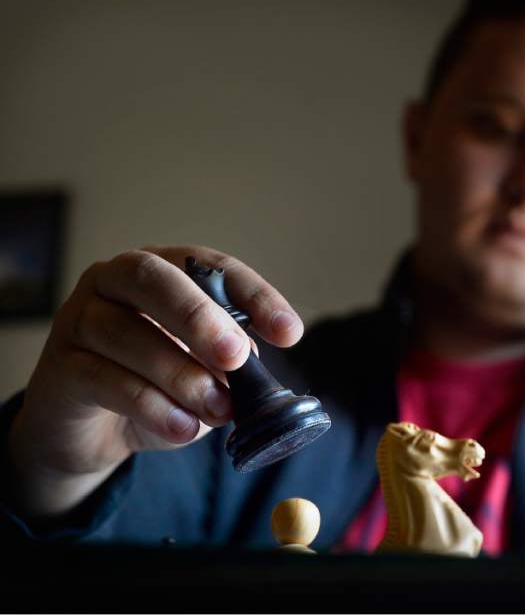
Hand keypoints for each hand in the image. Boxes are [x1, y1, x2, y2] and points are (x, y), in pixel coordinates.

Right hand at [8, 246, 303, 517]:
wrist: (88, 432)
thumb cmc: (153, 386)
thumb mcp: (201, 374)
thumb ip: (227, 366)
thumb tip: (255, 373)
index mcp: (162, 269)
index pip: (211, 267)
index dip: (254, 296)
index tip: (290, 333)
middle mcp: (114, 281)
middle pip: (155, 279)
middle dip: (200, 318)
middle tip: (237, 358)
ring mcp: (79, 318)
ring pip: (128, 333)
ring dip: (181, 375)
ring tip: (219, 410)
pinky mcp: (60, 366)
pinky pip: (105, 379)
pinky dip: (151, 405)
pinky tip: (183, 428)